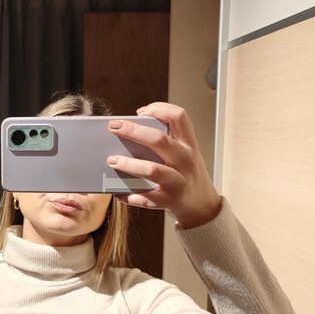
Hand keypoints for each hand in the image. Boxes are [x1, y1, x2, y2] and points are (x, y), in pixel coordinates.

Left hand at [106, 102, 221, 229]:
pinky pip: (145, 198)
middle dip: (133, 131)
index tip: (140, 112)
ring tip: (112, 160)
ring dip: (129, 164)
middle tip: (113, 127)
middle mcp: (186, 161)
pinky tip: (117, 191)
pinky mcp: (169, 201)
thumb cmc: (186, 173)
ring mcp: (179, 182)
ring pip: (152, 170)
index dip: (160, 109)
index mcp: (189, 145)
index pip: (179, 117)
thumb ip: (165, 141)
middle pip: (160, 140)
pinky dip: (128, 195)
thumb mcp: (184, 153)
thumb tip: (127, 133)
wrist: (202, 204)